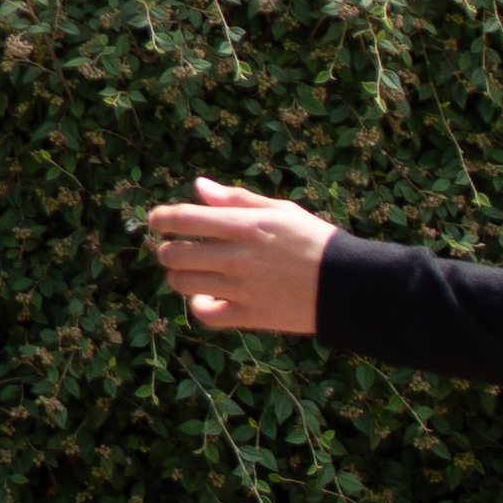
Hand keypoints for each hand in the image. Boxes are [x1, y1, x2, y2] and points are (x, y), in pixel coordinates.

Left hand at [142, 178, 338, 332]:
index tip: (156, 220)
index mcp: (247, 225)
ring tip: (187, 272)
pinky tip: (206, 297)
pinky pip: (206, 315)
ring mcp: (243, 289)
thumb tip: (198, 186)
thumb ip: (236, 199)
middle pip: (177, 254)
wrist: (347, 285)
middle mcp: (240, 257)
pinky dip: (199, 306)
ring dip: (178, 276)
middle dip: (168, 250)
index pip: (186, 218)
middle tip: (174, 250)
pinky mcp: (250, 317)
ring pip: (185, 284)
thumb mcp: (280, 210)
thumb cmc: (313, 240)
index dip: (162, 218)